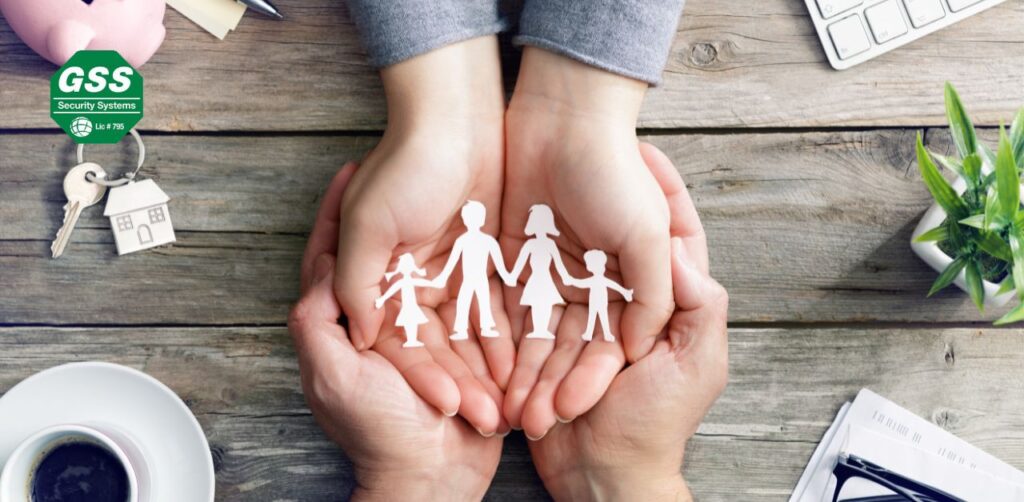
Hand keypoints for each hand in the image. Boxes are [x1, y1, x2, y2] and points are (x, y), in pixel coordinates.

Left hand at [290, 168, 502, 499]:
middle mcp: (380, 321)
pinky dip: (464, 268)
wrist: (434, 478)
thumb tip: (318, 271)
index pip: (330, 259)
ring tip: (437, 185)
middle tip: (393, 164)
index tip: (347, 172)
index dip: (334, 214)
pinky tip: (474, 231)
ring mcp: (418, 330)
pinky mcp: (455, 342)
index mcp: (341, 326)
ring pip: (422, 268)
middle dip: (384, 210)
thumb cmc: (377, 431)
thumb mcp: (332, 374)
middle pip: (380, 254)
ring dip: (428, 229)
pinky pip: (460, 298)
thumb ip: (317, 322)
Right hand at [331, 37, 514, 434]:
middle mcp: (407, 280)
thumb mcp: (368, 225)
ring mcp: (445, 271)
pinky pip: (491, 307)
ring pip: (463, 334)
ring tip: (507, 403)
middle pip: (431, 345)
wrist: (456, 117)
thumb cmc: (404, 165)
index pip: (393, 340)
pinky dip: (503, 336)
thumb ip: (356, 282)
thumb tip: (360, 336)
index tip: (445, 406)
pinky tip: (519, 367)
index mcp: (372, 275)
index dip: (419, 375)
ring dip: (481, 368)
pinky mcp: (480, 260)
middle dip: (457, 383)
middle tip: (485, 418)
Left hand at [501, 48, 673, 435]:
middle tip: (533, 421)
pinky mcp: (516, 259)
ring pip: (536, 335)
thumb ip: (652, 294)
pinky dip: (498, 338)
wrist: (565, 121)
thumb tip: (639, 347)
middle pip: (571, 348)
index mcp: (629, 282)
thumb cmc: (615, 174)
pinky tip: (488, 370)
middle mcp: (590, 284)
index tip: (571, 409)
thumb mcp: (646, 234)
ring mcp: (551, 273)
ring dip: (524, 371)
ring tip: (508, 407)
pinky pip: (505, 305)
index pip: (611, 344)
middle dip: (552, 385)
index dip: (592, 379)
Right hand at [528, 144, 727, 500]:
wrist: (603, 478)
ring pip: (573, 265)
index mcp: (672, 304)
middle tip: (578, 157)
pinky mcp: (550, 340)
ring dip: (560, 238)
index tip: (646, 148)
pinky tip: (517, 246)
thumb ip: (698, 306)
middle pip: (613, 241)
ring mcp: (587, 319)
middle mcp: (627, 303)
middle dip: (598, 202)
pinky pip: (538, 305)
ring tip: (540, 190)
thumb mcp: (695, 363)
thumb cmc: (657, 424)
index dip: (664, 189)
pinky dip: (530, 285)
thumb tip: (683, 252)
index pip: (674, 235)